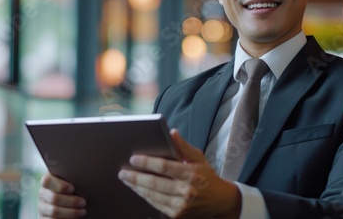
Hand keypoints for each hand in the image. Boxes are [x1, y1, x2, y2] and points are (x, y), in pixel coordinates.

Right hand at [38, 173, 86, 217]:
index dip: (60, 185)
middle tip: (83, 202)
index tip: (72, 189)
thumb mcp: (73, 183)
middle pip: (53, 198)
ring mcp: (42, 207)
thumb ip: (73, 179)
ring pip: (54, 211)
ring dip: (71, 212)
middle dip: (70, 201)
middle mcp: (42, 193)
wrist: (72, 203)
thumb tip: (84, 175)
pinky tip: (74, 218)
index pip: (47, 180)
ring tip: (83, 211)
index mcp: (48, 181)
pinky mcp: (44, 218)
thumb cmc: (76, 190)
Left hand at [118, 129, 241, 218]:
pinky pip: (155, 204)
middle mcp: (186, 191)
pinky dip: (145, 196)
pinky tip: (138, 189)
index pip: (164, 167)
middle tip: (122, 172)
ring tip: (126, 179)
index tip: (133, 158)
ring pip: (152, 195)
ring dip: (137, 187)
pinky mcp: (177, 215)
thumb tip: (171, 133)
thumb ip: (183, 146)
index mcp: (191, 173)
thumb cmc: (207, 176)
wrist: (220, 202)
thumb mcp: (199, 158)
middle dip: (135, 177)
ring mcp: (181, 206)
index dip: (147, 162)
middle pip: (154, 183)